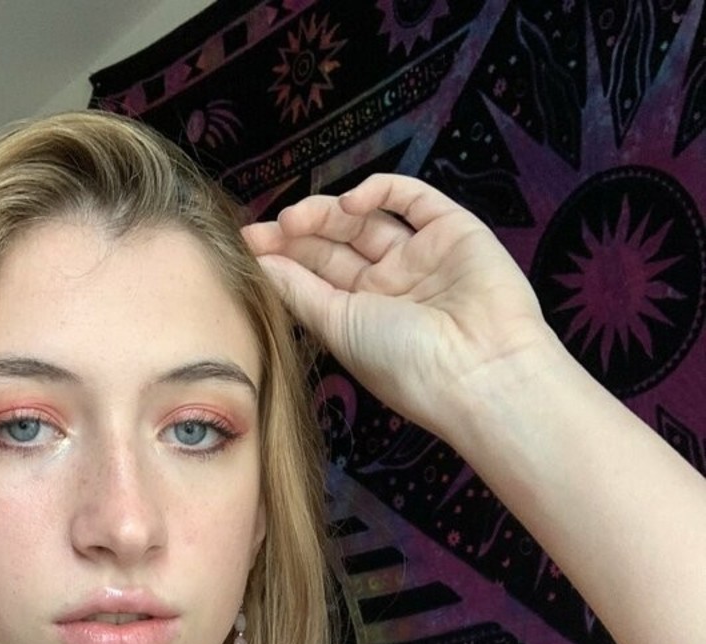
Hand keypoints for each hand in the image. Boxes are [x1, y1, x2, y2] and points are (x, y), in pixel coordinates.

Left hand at [242, 174, 551, 437]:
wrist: (478, 370)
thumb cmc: (405, 365)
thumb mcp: (339, 329)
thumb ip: (300, 292)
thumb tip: (259, 264)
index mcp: (361, 318)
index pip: (314, 276)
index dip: (281, 258)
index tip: (246, 245)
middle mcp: (390, 286)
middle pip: (335, 245)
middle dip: (298, 234)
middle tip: (268, 229)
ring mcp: (421, 257)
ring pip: (366, 220)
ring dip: (328, 212)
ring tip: (297, 218)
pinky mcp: (453, 230)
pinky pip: (411, 197)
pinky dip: (379, 191)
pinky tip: (350, 203)